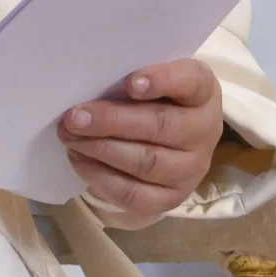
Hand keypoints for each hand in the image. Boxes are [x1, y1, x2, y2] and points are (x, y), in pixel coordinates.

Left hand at [57, 59, 225, 227]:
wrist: (167, 143)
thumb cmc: (153, 100)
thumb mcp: (150, 80)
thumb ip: (130, 78)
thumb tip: (89, 85)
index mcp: (202, 92)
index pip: (191, 81)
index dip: (163, 80)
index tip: (131, 83)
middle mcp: (205, 131)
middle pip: (160, 126)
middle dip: (112, 121)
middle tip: (75, 117)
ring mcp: (192, 168)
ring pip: (146, 162)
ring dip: (101, 149)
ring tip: (70, 136)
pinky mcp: (173, 198)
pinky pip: (135, 193)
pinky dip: (101, 176)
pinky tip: (79, 158)